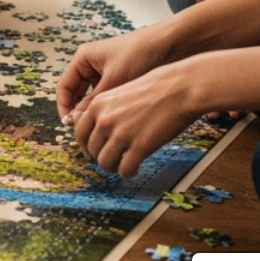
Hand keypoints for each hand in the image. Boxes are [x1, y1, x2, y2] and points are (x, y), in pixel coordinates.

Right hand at [55, 27, 174, 118]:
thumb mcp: (114, 80)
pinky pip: (107, 97)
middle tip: (85, 132)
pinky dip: (108, 108)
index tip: (69, 126)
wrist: (171, 44)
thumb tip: (76, 122)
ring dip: (95, 112)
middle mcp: (92, 65)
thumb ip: (94, 102)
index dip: (64, 107)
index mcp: (84, 59)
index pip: (65, 87)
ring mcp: (106, 71)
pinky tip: (114, 121)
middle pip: (77, 93)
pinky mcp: (120, 78)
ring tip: (100, 129)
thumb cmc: (140, 54)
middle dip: (79, 112)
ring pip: (93, 97)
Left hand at [68, 60, 201, 177]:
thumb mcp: (120, 93)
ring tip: (122, 165)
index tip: (93, 150)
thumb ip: (106, 110)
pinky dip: (128, 172)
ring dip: (113, 167)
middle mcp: (105, 120)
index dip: (86, 145)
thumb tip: (99, 131)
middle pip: (91, 150)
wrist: (179, 88)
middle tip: (110, 160)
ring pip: (105, 162)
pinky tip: (135, 168)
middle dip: (99, 158)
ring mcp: (121, 134)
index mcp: (98, 104)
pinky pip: (125, 169)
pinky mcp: (139, 146)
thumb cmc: (155, 88)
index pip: (80, 132)